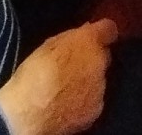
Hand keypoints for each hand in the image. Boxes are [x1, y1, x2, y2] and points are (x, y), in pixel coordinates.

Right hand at [0, 21, 116, 134]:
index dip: (102, 32)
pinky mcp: (97, 109)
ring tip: (66, 87)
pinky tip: (68, 103)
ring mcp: (100, 88)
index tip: (93, 37)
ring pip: (99, 79)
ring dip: (88, 80)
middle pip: (103, 56)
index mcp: (88, 41)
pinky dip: (84, 99)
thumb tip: (80, 36)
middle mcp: (100, 63)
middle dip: (92, 59)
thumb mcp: (46, 46)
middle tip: (72, 65)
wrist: (33, 112)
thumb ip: (69, 39)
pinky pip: (94, 98)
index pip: (109, 29)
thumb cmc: (33, 74)